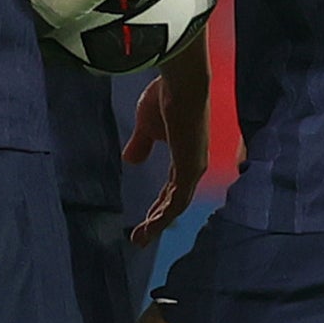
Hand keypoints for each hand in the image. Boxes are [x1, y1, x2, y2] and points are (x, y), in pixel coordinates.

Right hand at [122, 47, 209, 247]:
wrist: (182, 83)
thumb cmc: (165, 97)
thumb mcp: (146, 125)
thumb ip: (141, 144)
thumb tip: (130, 160)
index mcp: (184, 155)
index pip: (172, 187)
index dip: (159, 204)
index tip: (145, 218)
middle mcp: (192, 165)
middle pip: (175, 202)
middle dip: (156, 220)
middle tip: (139, 238)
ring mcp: (193, 168)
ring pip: (176, 206)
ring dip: (156, 223)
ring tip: (139, 239)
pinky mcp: (190, 169)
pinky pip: (177, 201)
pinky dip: (163, 216)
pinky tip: (149, 226)